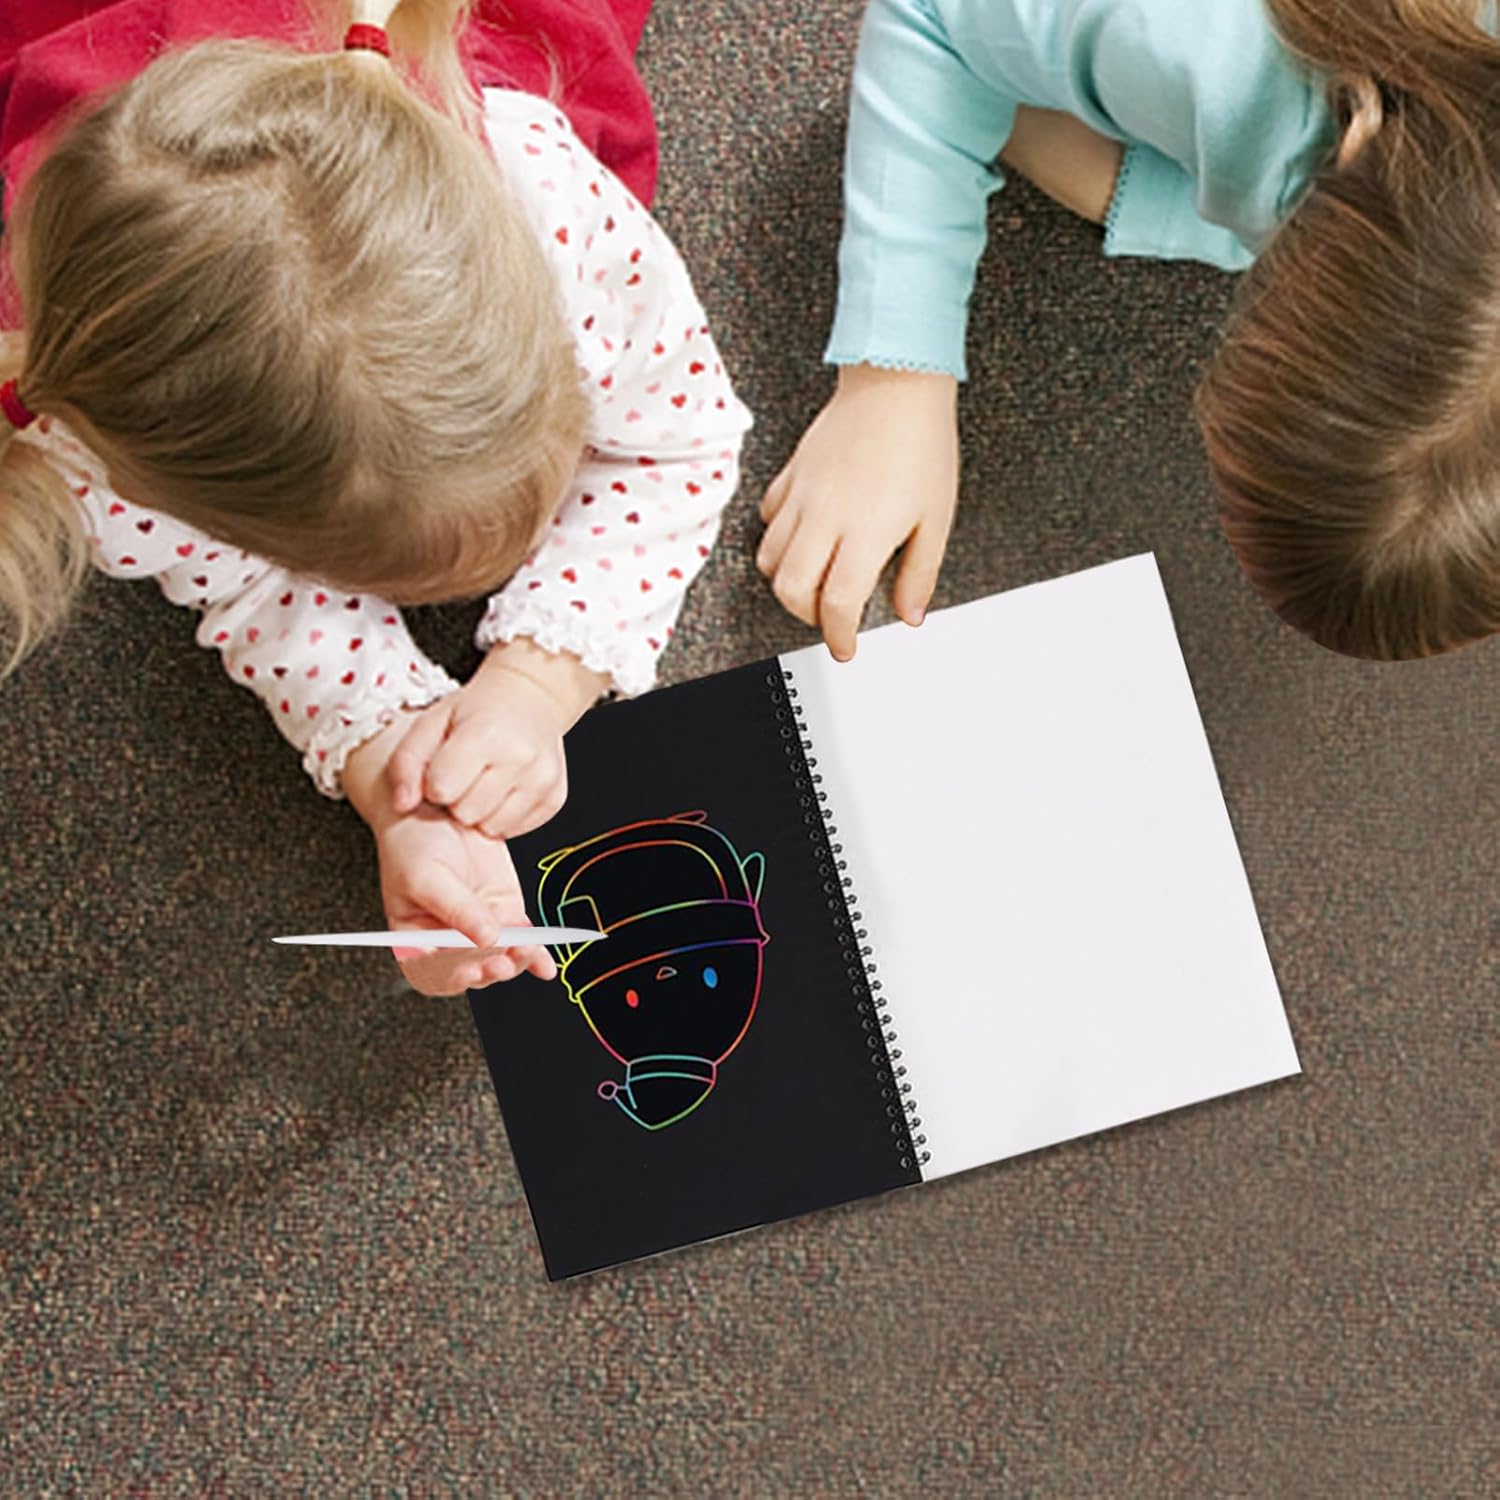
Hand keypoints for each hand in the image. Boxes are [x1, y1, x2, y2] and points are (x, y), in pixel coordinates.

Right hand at [343, 714, 556, 996]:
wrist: (435, 809)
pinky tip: (545, 965)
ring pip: (502, 957)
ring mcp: (481, 928)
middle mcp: (450, 941)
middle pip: (473, 969)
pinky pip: (523, 939)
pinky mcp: (505, 912)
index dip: (452, 979)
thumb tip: (488, 939)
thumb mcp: (426, 876)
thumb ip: (456, 910)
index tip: (470, 971)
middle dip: (490, 969)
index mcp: (417, 941)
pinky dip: (536, 955)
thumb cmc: (412, 846)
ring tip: (526, 950)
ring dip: (516, 960)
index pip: (434, 974)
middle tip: (503, 963)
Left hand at [385, 640, 605, 838]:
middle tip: (466, 773)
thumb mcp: (431, 723)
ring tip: (484, 780)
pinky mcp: (555, 800)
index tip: (444, 766)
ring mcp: (543, 781)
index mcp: (486, 734)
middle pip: (467, 813)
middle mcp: (522, 758)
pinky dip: (503, 814)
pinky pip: (514, 830)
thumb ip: (406, 762)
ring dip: (481, 810)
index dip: (435, 782)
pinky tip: (503, 788)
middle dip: (459, 799)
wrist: (529, 699)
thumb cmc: (476, 711)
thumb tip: (402, 804)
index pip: (442, 789)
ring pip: (491, 827)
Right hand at [758, 364, 958, 660]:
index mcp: (866, 533)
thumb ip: (919, 573)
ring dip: (788, 580)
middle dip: (807, 615)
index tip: (845, 647)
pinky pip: (768, 520)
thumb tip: (910, 613)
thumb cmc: (921, 443)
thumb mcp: (936, 517)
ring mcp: (802, 496)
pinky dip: (778, 540)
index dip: (838, 635)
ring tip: (815, 580)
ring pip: (770, 559)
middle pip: (791, 589)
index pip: (837, 604)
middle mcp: (826, 518)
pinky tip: (802, 537)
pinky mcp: (791, 475)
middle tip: (831, 616)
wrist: (896, 382)